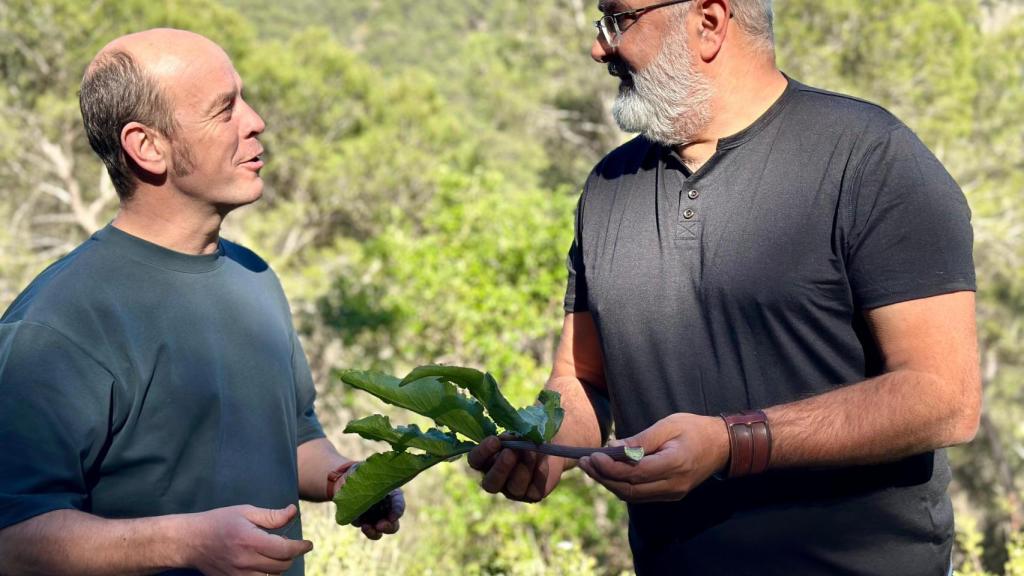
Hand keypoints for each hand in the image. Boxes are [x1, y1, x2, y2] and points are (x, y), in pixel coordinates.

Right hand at [182, 504, 312, 575]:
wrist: (191, 541)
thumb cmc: (219, 522)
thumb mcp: (245, 512)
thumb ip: (272, 516)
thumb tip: (293, 512)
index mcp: (250, 540)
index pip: (285, 550)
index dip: (301, 547)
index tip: (308, 544)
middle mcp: (245, 561)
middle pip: (282, 566)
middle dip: (291, 555)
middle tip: (288, 545)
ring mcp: (238, 575)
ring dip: (279, 567)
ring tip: (275, 554)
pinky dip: (266, 575)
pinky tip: (264, 564)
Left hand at [337, 465, 404, 539]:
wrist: (343, 481)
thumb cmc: (358, 472)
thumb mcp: (363, 471)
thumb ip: (367, 480)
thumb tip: (369, 489)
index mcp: (391, 493)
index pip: (399, 504)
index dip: (397, 511)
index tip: (393, 516)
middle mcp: (386, 508)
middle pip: (394, 523)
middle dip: (389, 527)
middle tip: (381, 525)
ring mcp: (375, 517)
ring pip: (381, 531)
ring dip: (375, 532)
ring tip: (366, 527)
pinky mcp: (364, 522)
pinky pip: (367, 530)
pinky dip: (364, 528)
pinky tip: (359, 522)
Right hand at [466, 435, 564, 502]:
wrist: (549, 442)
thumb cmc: (527, 434)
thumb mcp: (517, 430)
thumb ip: (511, 436)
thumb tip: (510, 439)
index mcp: (486, 461)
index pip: (475, 460)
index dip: (483, 452)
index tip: (495, 440)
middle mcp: (496, 479)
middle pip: (490, 484)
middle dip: (500, 468)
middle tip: (510, 452)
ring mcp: (513, 490)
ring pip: (514, 488)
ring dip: (523, 468)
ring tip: (532, 451)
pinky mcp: (532, 495)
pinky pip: (533, 490)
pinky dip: (539, 473)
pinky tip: (544, 461)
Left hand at [577, 413, 728, 502]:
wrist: (721, 445)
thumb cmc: (694, 429)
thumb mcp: (668, 425)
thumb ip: (641, 440)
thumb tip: (614, 448)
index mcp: (674, 464)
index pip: (635, 473)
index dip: (610, 468)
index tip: (591, 456)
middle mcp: (673, 484)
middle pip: (630, 490)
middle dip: (603, 477)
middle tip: (584, 462)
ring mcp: (672, 493)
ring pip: (633, 496)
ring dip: (609, 483)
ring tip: (591, 467)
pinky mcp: (670, 494)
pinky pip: (640, 495)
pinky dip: (622, 485)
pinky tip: (609, 472)